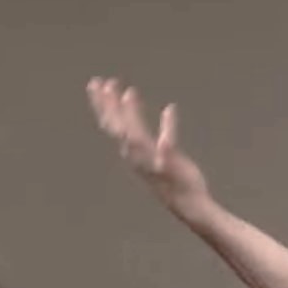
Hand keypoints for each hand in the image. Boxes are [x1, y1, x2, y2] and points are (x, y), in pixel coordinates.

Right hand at [86, 76, 208, 211]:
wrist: (189, 204)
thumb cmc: (174, 179)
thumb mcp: (160, 152)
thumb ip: (160, 131)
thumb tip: (166, 107)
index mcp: (132, 153)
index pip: (112, 125)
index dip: (103, 105)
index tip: (99, 83)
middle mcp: (137, 157)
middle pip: (117, 128)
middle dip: (107, 106)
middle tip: (100, 82)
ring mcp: (152, 162)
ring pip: (134, 136)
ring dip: (130, 115)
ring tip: (128, 92)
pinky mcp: (169, 166)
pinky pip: (167, 146)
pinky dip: (167, 127)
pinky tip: (170, 109)